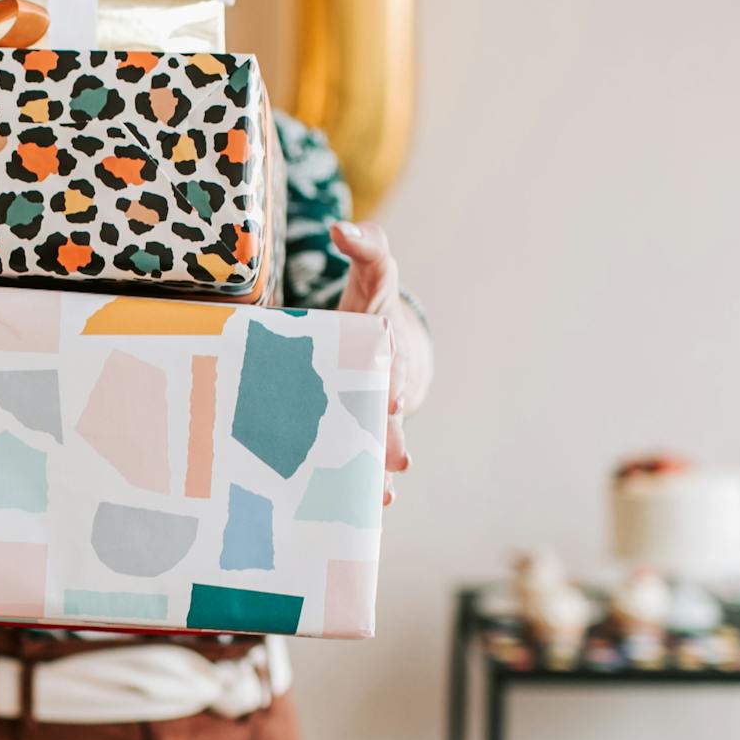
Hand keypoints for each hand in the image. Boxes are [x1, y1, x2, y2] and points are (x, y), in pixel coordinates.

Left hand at [330, 221, 416, 506]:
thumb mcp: (372, 273)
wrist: (378, 350)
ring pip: (381, 444)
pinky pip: (364, 463)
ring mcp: (375, 417)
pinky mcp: (359, 439)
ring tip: (384, 494)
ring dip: (381, 468)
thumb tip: (343, 230)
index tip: (390, 396)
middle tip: (396, 453)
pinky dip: (366, 485)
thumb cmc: (369, 310)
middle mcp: (385, 386)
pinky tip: (367, 509)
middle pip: (389, 412)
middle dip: (390, 432)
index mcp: (384, 347)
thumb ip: (366, 247)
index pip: (390, 361)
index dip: (390, 379)